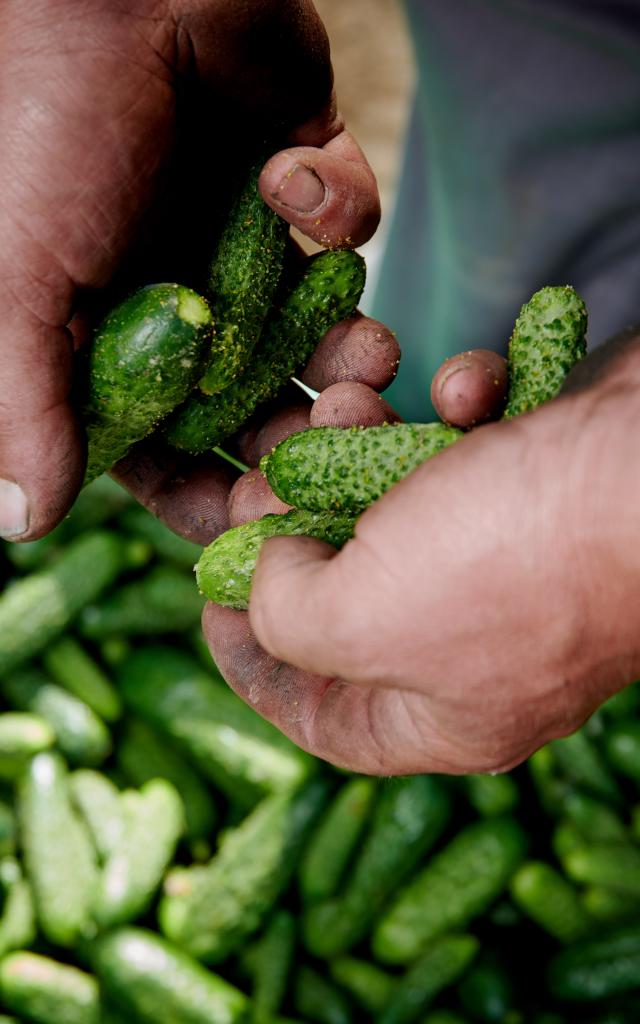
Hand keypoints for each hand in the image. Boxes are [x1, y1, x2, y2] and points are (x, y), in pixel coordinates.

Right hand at [0, 0, 378, 540]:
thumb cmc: (47, 132)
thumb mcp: (17, 284)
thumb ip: (23, 403)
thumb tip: (18, 520)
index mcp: (114, 349)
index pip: (170, 461)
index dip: (218, 497)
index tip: (269, 520)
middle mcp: (185, 309)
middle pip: (262, 416)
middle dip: (308, 435)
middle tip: (350, 437)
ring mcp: (247, 248)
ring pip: (321, 339)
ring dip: (351, 352)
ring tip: (370, 353)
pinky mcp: (300, 183)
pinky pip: (342, 227)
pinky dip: (334, 206)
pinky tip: (292, 167)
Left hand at [203, 335, 639, 775]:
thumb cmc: (516, 563)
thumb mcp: (364, 616)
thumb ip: (287, 615)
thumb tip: (272, 569)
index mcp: (438, 710)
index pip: (320, 715)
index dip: (251, 664)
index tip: (209, 600)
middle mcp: (473, 641)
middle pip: (347, 594)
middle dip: (294, 523)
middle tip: (265, 474)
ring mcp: (509, 557)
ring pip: (398, 500)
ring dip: (358, 438)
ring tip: (344, 397)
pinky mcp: (536, 477)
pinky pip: (469, 444)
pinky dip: (456, 405)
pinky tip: (468, 388)